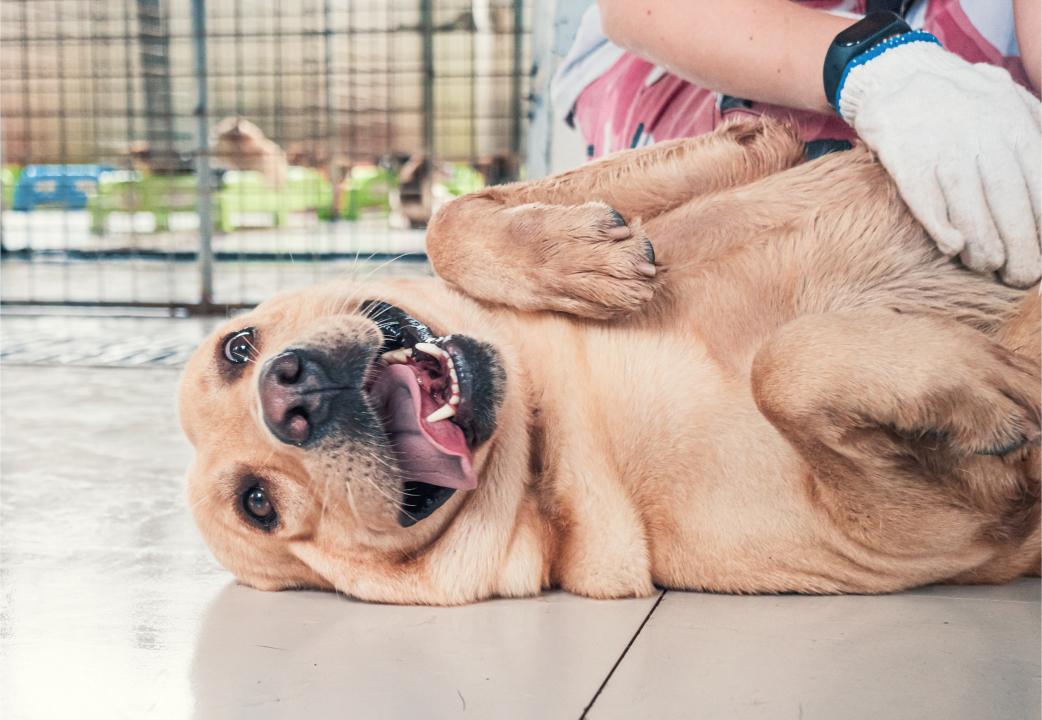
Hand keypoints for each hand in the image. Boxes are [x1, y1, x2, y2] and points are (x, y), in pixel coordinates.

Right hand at [839, 41, 1040, 286]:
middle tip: (1020, 275)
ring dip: (982, 245)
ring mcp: (941, 146)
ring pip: (968, 206)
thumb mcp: (1009, 100)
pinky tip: (953, 246)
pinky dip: (940, 227)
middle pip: (1008, 200)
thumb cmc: (960, 97)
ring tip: (987, 266)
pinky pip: (925, 200)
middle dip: (1020, 246)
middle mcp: (981, 134)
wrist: (897, 71)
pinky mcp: (904, 157)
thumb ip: (1034, 131)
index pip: (1040, 184)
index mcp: (1014, 123)